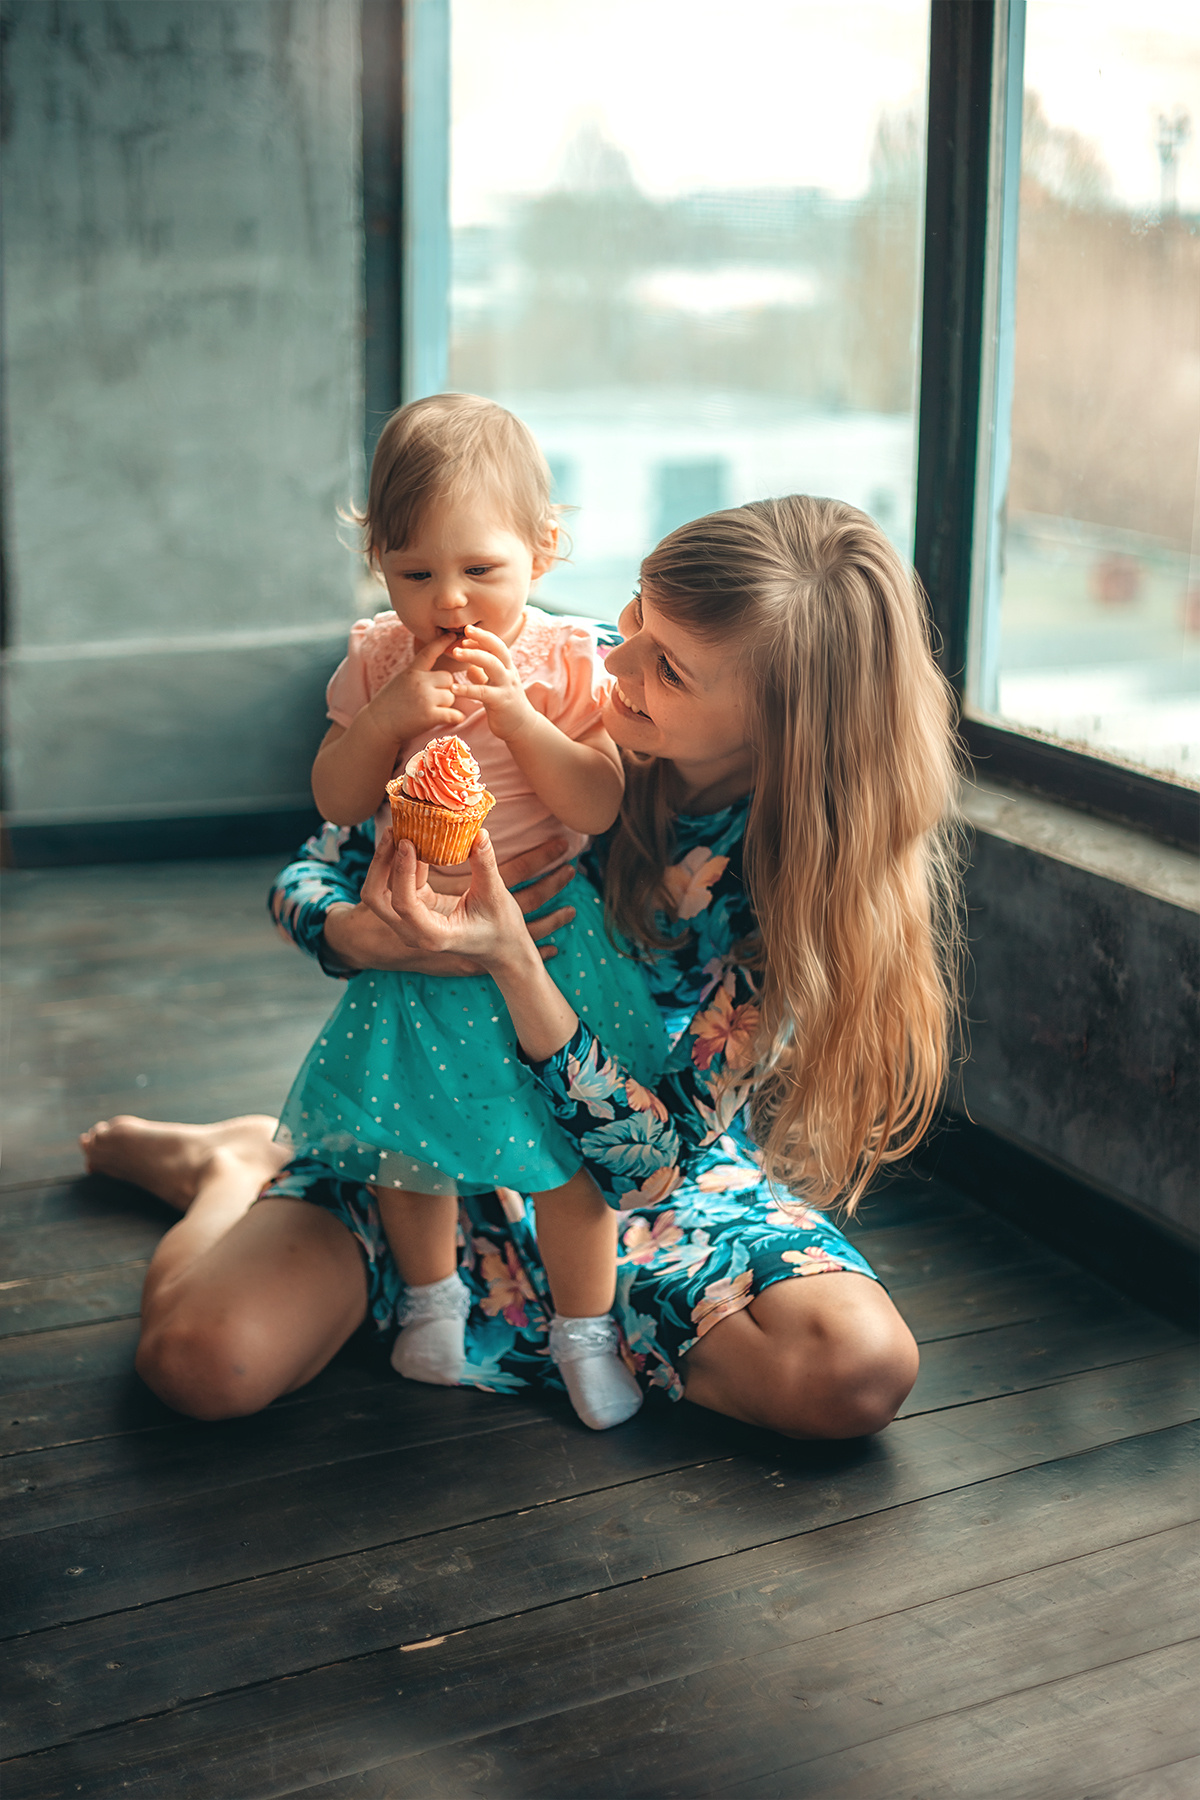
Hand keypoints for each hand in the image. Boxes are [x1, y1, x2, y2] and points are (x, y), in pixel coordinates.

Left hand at [328, 835, 575, 972]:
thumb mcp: (495, 897)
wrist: (501, 948)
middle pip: (376, 899)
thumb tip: (479, 833)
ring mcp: (410, 921)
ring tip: (398, 831)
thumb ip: (485, 865)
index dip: (400, 872)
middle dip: (379, 864)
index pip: (403, 904)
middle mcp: (413, 932)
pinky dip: (402, 863)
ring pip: (380, 892)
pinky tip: (414, 842)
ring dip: (385, 862)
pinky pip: (397, 884)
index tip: (407, 843)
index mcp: (433, 935)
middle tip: (393, 832)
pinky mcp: (414, 908)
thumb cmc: (501, 928)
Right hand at [366, 633, 465, 745]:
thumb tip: (437, 675)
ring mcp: (426, 698)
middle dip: (445, 688)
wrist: (378, 725)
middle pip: (448, 679)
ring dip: (446, 705)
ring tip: (431, 711)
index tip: (451, 635)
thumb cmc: (389, 704)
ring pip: (451, 697)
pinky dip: (455, 718)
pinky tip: (449, 719)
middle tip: (433, 699)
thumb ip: (417, 675)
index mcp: (412, 671)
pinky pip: (455, 714)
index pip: (429, 652)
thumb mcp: (400, 680)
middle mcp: (420, 682)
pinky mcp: (430, 716)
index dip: (442, 643)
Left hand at [450, 626, 536, 741]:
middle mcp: (508, 673)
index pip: (497, 645)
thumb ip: (483, 676)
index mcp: (507, 668)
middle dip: (480, 639)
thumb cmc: (506, 705)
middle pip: (497, 650)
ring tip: (455, 653)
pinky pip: (483, 692)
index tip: (467, 630)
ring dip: (473, 656)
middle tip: (463, 633)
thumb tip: (469, 668)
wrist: (521, 727)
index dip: (483, 636)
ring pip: (492, 665)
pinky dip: (467, 689)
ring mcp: (506, 687)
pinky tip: (453, 688)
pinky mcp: (501, 702)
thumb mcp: (495, 687)